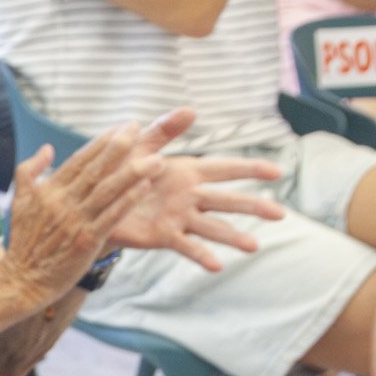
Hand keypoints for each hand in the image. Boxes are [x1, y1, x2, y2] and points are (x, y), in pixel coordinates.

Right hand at [0, 125, 157, 307]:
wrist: (22, 280)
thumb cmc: (24, 242)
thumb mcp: (18, 202)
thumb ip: (29, 172)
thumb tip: (48, 148)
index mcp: (48, 191)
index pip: (78, 160)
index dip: (101, 142)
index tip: (120, 127)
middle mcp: (62, 202)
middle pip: (95, 170)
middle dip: (118, 148)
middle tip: (138, 129)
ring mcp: (75, 221)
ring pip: (107, 191)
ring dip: (132, 173)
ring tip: (155, 159)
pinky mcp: (87, 240)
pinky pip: (112, 216)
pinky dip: (128, 200)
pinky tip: (144, 187)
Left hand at [104, 108, 285, 269]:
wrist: (94, 199)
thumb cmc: (119, 169)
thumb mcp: (140, 145)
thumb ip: (164, 130)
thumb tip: (190, 110)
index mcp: (187, 172)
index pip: (225, 169)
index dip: (251, 169)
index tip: (278, 171)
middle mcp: (189, 196)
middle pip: (227, 201)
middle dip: (254, 206)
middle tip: (281, 214)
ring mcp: (179, 217)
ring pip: (212, 227)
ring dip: (233, 236)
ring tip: (253, 246)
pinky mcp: (163, 235)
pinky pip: (186, 246)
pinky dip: (201, 255)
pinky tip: (218, 265)